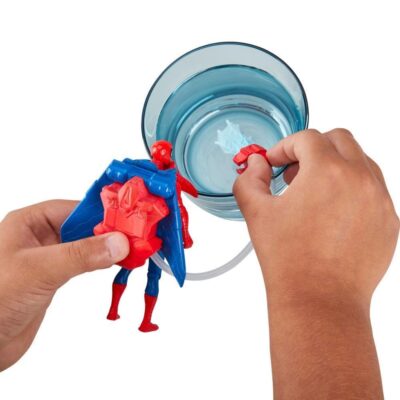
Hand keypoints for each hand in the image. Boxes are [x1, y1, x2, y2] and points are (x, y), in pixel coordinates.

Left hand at [0, 200, 128, 370]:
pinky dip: (101, 262)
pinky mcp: (54, 277)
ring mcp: (49, 257)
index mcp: (30, 222)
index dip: (102, 213)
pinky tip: (116, 263)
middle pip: (84, 225)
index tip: (129, 219)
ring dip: (108, 247)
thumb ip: (79, 255)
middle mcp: (40, 236)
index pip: (74, 209)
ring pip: (86, 244)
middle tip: (137, 236)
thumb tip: (118, 242)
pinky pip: (84, 263)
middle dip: (109, 230)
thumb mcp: (39, 270)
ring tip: (133, 249)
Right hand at [233, 129, 398, 398]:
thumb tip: (256, 164)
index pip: (306, 138)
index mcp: (327, 171)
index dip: (284, 147)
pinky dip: (352, 189)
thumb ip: (249, 179)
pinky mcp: (389, 220)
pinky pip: (373, 189)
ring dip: (335, 166)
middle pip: (339, 140)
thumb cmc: (290, 260)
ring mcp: (379, 200)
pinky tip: (332, 212)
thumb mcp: (256, 213)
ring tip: (313, 192)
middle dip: (313, 149)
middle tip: (294, 172)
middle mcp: (360, 179)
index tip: (274, 161)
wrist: (319, 300)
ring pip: (361, 161)